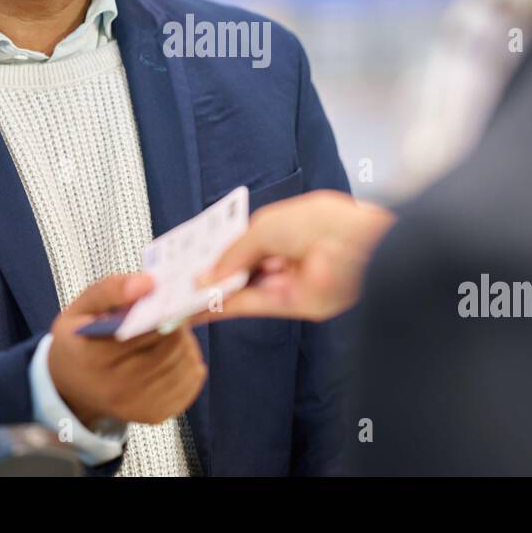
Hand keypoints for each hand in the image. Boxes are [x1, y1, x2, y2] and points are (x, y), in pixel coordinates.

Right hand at [48, 273, 207, 428]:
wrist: (70, 386)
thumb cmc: (79, 340)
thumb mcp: (81, 308)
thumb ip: (111, 289)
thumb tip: (147, 283)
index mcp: (94, 357)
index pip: (146, 330)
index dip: (164, 309)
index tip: (166, 298)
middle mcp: (115, 388)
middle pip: (170, 347)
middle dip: (176, 325)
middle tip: (169, 313)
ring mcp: (136, 406)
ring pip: (184, 364)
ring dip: (185, 343)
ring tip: (170, 333)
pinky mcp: (154, 415)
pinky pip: (190, 384)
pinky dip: (190, 364)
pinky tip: (174, 355)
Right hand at [195, 190, 395, 322]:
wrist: (356, 248)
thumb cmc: (321, 223)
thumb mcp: (264, 228)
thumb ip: (232, 253)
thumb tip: (208, 274)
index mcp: (283, 226)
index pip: (242, 240)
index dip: (215, 250)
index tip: (188, 257)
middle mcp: (285, 254)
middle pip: (239, 267)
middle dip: (209, 272)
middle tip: (174, 279)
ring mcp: (286, 280)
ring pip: (239, 288)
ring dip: (209, 293)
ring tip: (175, 297)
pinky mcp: (287, 304)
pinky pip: (247, 306)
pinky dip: (221, 308)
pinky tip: (196, 309)